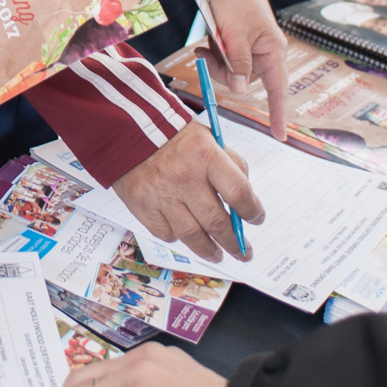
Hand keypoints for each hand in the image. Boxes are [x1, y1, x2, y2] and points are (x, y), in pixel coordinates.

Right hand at [112, 122, 263, 262]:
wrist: (130, 132)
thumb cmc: (176, 137)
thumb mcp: (209, 138)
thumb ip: (231, 165)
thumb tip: (246, 200)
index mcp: (206, 155)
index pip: (239, 193)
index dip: (252, 211)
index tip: (256, 219)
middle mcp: (185, 177)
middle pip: (217, 222)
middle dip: (235, 243)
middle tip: (243, 252)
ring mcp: (162, 194)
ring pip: (193, 236)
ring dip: (210, 251)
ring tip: (219, 255)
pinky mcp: (143, 206)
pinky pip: (167, 234)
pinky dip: (179, 238)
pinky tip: (185, 235)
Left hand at [199, 0, 287, 138]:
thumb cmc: (237, 2)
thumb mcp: (236, 34)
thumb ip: (239, 63)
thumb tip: (240, 90)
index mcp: (273, 52)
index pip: (278, 89)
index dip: (278, 113)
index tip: (279, 135)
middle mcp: (265, 54)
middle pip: (244, 80)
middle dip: (222, 72)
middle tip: (204, 55)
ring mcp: (252, 49)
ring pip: (231, 71)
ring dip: (215, 61)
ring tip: (205, 44)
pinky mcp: (239, 44)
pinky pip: (226, 60)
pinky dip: (214, 54)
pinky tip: (206, 43)